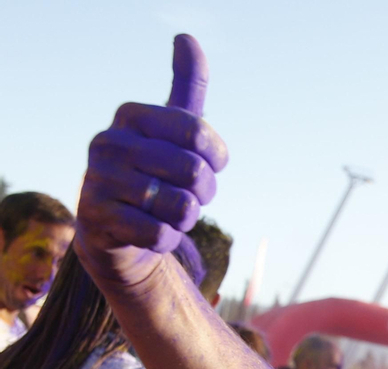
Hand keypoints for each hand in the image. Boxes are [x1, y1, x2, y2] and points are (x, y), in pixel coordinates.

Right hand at [76, 35, 227, 291]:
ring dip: (185, 218)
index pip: (199, 133)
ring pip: (180, 208)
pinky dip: (167, 239)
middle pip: (194, 173)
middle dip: (202, 193)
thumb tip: (186, 37)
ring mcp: (98, 181)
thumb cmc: (156, 172)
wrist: (117, 230)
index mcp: (131, 116)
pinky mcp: (98, 220)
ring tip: (164, 212)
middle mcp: (108, 143)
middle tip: (184, 194)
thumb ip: (187, 86)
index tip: (204, 164)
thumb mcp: (174, 128)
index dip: (215, 160)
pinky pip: (161, 235)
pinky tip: (149, 231)